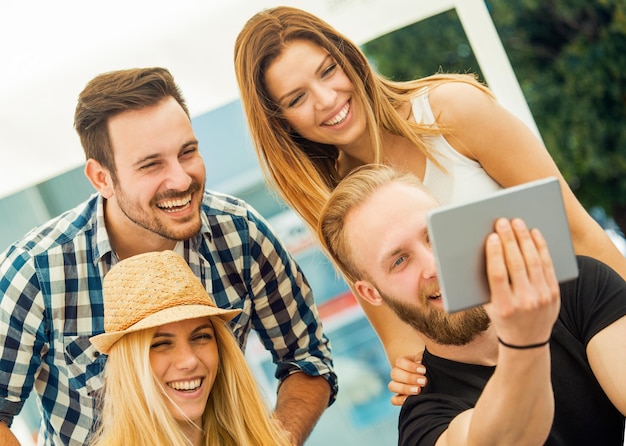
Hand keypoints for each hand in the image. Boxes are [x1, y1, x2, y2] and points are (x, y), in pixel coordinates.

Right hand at [388, 351, 426, 405]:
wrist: (435, 380)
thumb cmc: (430, 368)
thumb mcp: (427, 360)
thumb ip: (422, 358)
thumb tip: (418, 361)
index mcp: (404, 362)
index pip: (400, 362)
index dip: (410, 366)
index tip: (424, 370)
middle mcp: (398, 374)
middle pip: (395, 374)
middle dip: (409, 378)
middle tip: (424, 381)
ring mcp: (397, 386)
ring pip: (392, 386)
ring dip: (405, 388)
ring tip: (418, 390)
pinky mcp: (400, 398)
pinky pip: (394, 400)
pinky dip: (400, 400)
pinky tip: (410, 399)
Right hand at [484, 218, 560, 346]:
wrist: (527, 342)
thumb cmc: (501, 318)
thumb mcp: (488, 306)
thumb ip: (486, 283)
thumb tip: (483, 250)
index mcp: (503, 306)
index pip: (498, 275)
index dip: (495, 254)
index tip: (492, 237)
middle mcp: (524, 302)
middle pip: (517, 264)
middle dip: (510, 240)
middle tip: (503, 222)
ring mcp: (542, 298)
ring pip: (533, 262)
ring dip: (525, 239)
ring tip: (517, 223)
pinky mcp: (554, 294)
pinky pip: (547, 265)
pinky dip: (540, 247)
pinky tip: (534, 234)